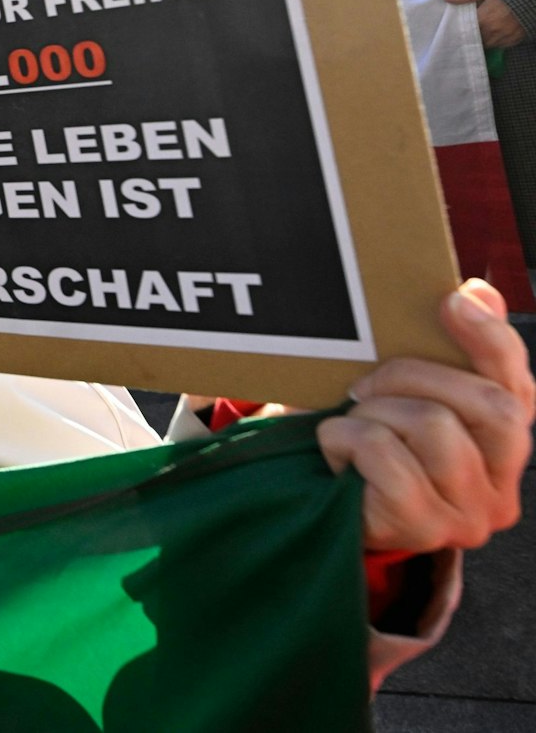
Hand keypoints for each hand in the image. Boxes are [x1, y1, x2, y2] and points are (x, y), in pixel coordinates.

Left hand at [318, 280, 533, 552]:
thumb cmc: (362, 438)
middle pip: (491, 406)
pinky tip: (334, 449)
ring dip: (375, 413)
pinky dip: (347, 439)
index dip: (492, 340)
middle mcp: (500, 490)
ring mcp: (465, 517)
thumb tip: (479, 293)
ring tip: (351, 424)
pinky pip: (388, 456)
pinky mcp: (420, 528)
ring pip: (436, 427)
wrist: (307, 494)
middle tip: (363, 382)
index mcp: (504, 448)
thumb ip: (447, 349)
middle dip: (416, 376)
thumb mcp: (399, 391)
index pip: (520, 388)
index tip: (452, 301)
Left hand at [446, 0, 527, 49]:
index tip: (455, 29)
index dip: (460, 30)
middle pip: (474, 39)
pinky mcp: (512, 42)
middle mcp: (490, 32)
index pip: (463, 30)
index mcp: (482, 19)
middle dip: (471, 36)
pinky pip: (499, 46)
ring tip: (482, 34)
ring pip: (486, 44)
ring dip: (483, 40)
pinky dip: (495, 42)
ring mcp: (502, 38)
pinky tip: (494, 35)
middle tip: (469, 32)